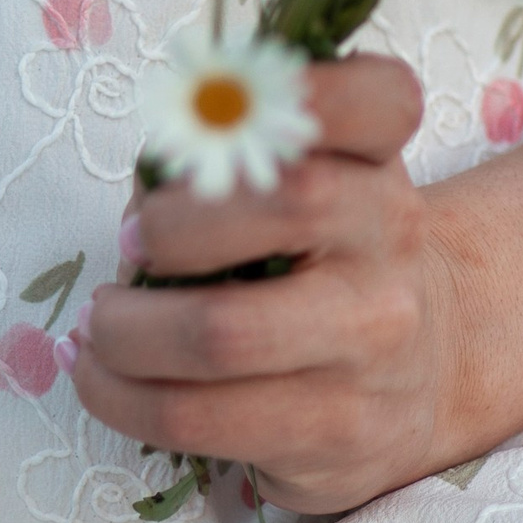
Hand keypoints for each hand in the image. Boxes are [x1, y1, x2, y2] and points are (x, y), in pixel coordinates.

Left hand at [72, 57, 488, 515]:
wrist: (422, 370)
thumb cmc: (315, 257)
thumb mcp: (298, 183)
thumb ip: (223, 160)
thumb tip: (146, 192)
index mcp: (378, 164)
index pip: (377, 100)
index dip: (306, 89)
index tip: (213, 113)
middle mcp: (393, 245)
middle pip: (288, 202)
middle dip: (170, 225)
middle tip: (127, 245)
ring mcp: (376, 343)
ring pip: (221, 333)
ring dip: (123, 331)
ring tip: (101, 328)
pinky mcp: (339, 433)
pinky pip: (197, 418)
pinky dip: (121, 397)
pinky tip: (106, 379)